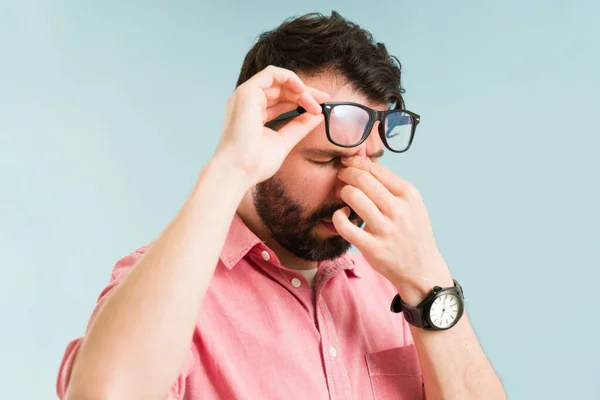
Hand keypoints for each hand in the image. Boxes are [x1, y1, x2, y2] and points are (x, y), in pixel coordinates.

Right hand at [214, 65, 329, 185]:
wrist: (239, 171)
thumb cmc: (255, 163)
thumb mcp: (284, 141)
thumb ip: (299, 126)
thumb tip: (317, 115)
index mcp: (253, 114)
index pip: (280, 100)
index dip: (301, 100)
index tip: (319, 107)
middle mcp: (247, 103)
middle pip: (281, 88)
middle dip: (305, 93)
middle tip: (324, 100)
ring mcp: (245, 96)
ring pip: (278, 81)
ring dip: (300, 89)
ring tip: (315, 102)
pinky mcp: (247, 93)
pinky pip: (271, 74)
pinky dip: (289, 78)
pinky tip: (303, 90)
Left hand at [333, 156, 453, 304]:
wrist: (421, 269)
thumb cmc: (412, 233)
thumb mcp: (412, 205)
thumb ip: (391, 186)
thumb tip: (364, 165)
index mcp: (408, 195)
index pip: (376, 169)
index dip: (356, 163)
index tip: (347, 164)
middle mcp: (398, 209)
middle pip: (362, 179)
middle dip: (346, 174)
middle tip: (340, 177)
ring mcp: (385, 229)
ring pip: (353, 197)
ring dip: (342, 192)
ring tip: (342, 195)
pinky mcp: (372, 247)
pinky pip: (345, 226)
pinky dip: (338, 216)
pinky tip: (342, 215)